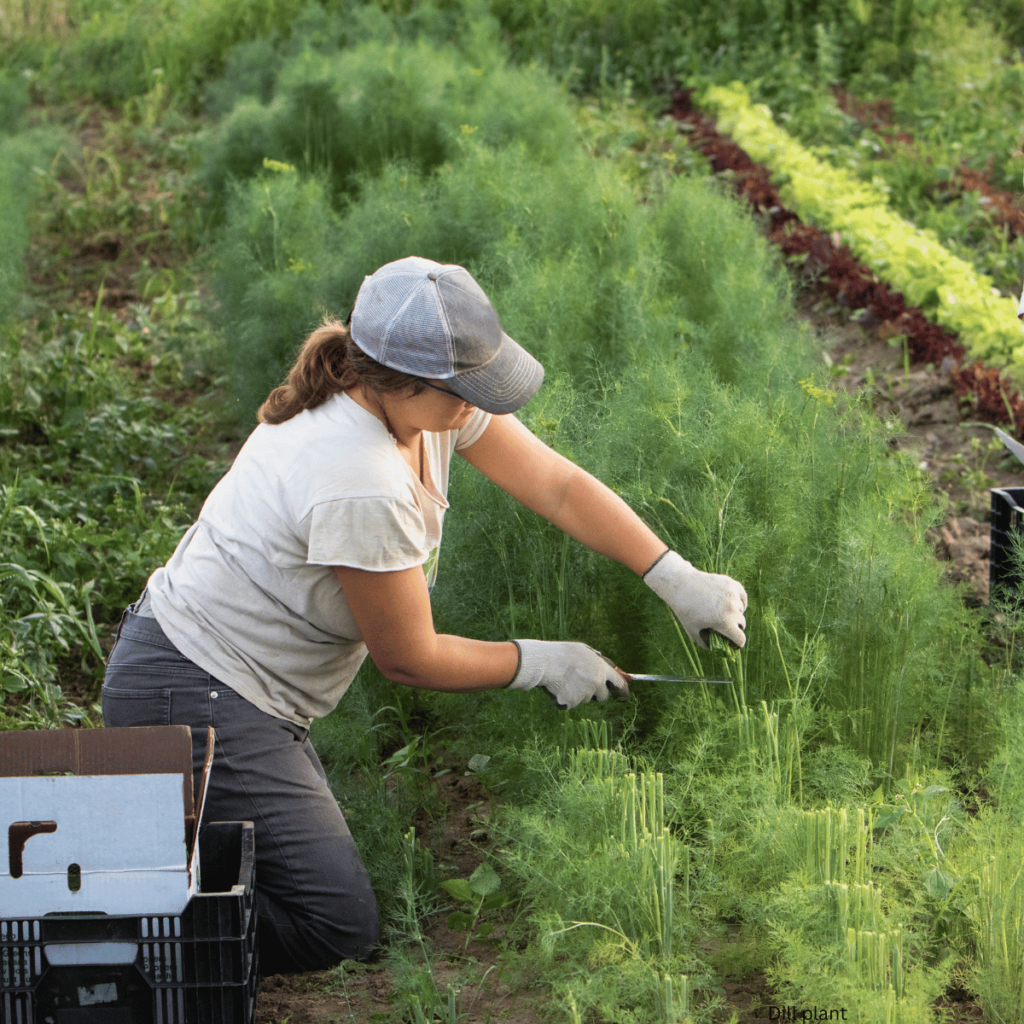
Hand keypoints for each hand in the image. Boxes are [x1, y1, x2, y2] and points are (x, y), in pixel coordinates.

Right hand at [508, 640, 629, 708]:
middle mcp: (596, 683)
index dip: (623, 691)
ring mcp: (584, 694)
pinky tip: (557, 687)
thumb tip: (612, 667)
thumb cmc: (562, 654)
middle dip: (596, 694)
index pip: (620, 683)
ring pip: (585, 700)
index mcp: (601, 668)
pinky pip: (571, 704)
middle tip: (582, 684)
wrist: (543, 662)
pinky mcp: (572, 703)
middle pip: (603, 696)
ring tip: (564, 680)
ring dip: (578, 694)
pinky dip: (565, 699)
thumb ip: (598, 659)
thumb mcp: (583, 650)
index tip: (625, 696)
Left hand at [644, 550, 746, 648]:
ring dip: (735, 613)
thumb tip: (710, 648)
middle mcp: (731, 609)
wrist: (680, 584)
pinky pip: (742, 596)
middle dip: (735, 627)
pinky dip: (739, 601)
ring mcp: (732, 595)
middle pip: (741, 624)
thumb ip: (702, 642)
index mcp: (724, 622)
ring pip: (741, 609)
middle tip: (725, 627)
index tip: (734, 644)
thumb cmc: (685, 609)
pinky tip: (732, 603)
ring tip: (724, 613)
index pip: (740, 639)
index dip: (737, 644)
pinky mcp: (731, 584)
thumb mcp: (692, 630)